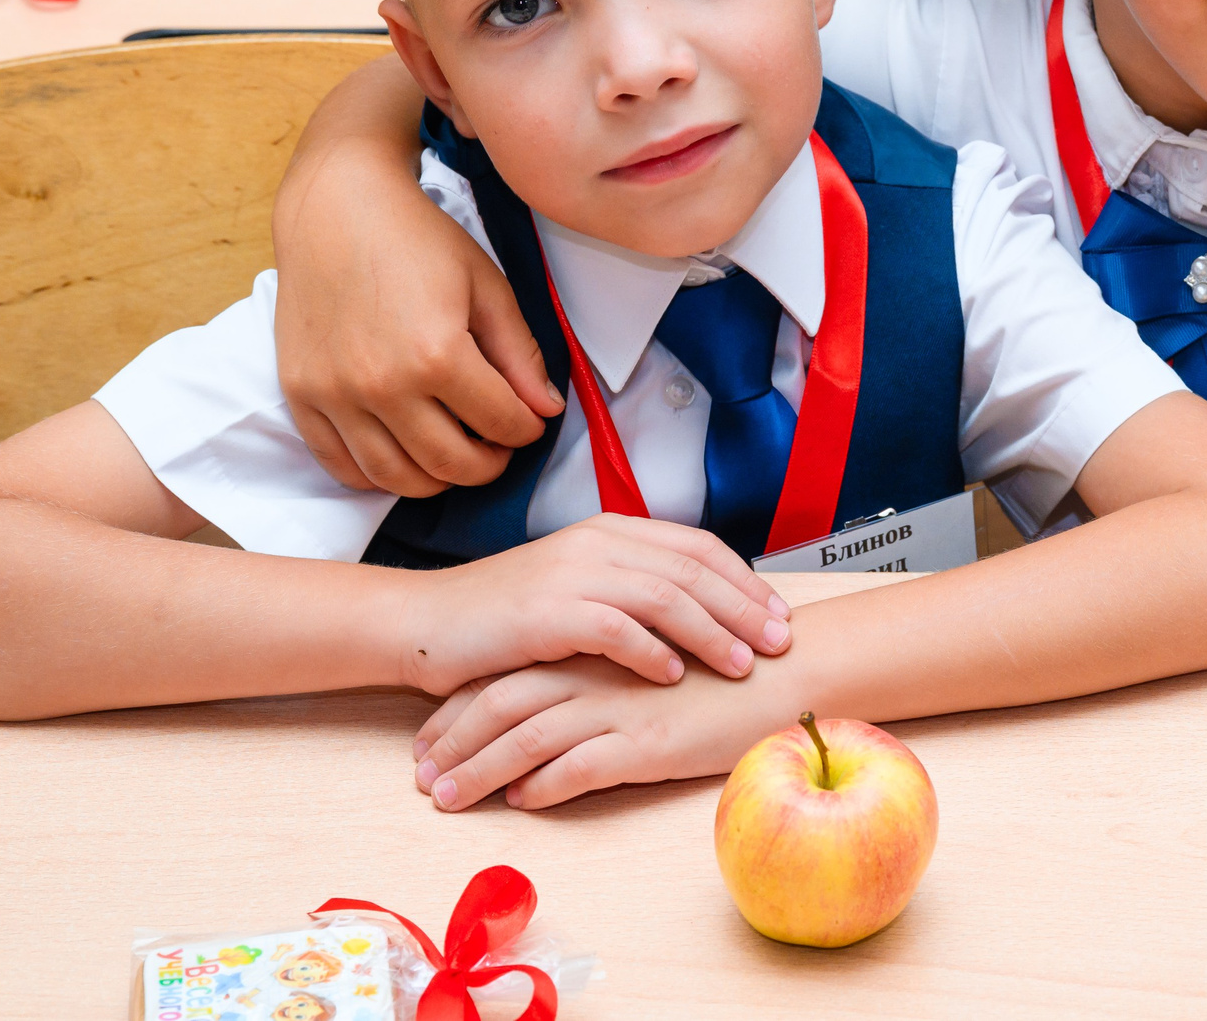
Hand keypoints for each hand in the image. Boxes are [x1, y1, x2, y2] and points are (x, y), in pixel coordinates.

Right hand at [274, 141, 561, 498]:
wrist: (336, 208)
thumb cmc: (417, 239)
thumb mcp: (486, 286)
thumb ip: (520, 354)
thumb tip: (547, 409)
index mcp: (437, 355)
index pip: (501, 423)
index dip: (526, 429)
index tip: (529, 421)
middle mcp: (383, 385)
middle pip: (451, 464)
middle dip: (488, 464)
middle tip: (497, 445)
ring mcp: (336, 396)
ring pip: (397, 479)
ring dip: (438, 478)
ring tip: (455, 452)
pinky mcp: (301, 396)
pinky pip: (342, 466)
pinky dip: (378, 476)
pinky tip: (403, 454)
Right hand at [395, 515, 793, 694]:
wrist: (427, 625)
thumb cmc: (505, 618)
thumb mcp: (577, 591)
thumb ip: (631, 592)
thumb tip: (700, 616)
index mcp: (609, 532)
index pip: (697, 546)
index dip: (744, 579)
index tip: (778, 614)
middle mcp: (596, 543)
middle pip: (692, 569)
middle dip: (743, 606)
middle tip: (779, 643)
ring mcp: (570, 573)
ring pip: (663, 595)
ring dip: (711, 631)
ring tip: (741, 663)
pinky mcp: (545, 611)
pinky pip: (614, 627)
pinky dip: (650, 650)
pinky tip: (674, 674)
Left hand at [412, 653, 789, 809]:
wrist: (786, 673)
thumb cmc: (721, 667)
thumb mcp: (649, 656)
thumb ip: (601, 665)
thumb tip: (552, 698)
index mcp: (593, 641)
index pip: (507, 670)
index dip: (461, 705)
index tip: (430, 736)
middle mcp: (597, 670)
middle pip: (500, 702)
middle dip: (452, 742)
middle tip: (422, 776)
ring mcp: (618, 706)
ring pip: (525, 738)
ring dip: (478, 772)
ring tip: (448, 799)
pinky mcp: (646, 742)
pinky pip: (579, 768)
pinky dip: (543, 786)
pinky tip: (523, 801)